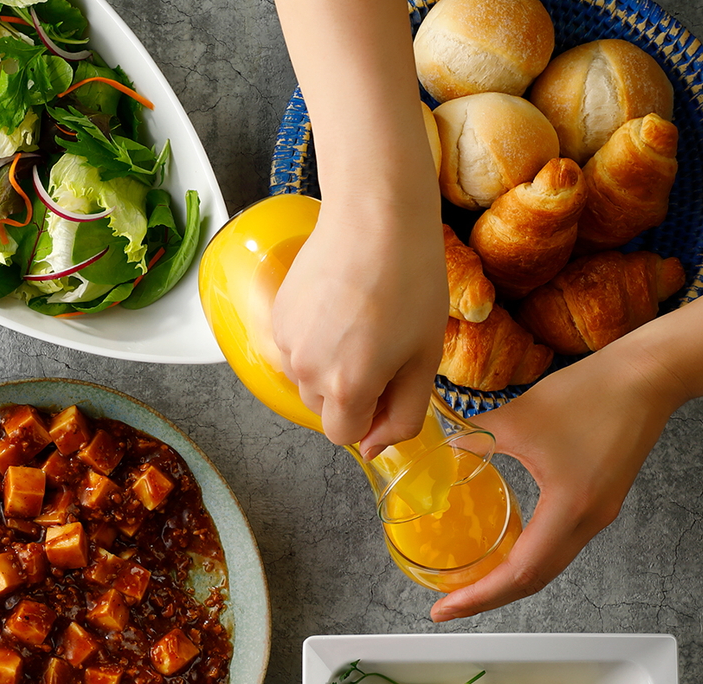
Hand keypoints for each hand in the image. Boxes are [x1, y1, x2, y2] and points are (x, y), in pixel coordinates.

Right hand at [271, 198, 445, 455]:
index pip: (346, 435)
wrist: (374, 217)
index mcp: (347, 388)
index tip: (393, 383)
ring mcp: (287, 344)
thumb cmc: (411, 283)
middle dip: (352, 392)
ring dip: (333, 365)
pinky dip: (317, 338)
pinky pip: (297, 348)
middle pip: (326, 409)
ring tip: (362, 319)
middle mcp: (306, 373)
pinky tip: (340, 303)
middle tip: (384, 346)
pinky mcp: (276, 318)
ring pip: (309, 378)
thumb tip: (375, 448)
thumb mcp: (425, 358)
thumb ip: (405, 415)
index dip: (373, 418)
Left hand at [432, 338, 685, 619]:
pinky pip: (560, 543)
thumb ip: (474, 438)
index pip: (520, 573)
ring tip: (472, 585)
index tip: (443, 609)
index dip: (479, 596)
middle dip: (489, 598)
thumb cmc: (591, 392)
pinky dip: (530, 556)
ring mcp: (599, 514)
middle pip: (536, 580)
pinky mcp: (602, 500)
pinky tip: (505, 549)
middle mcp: (588, 522)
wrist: (651, 374)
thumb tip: (441, 450)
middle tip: (449, 606)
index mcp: (568, 509)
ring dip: (511, 580)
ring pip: (550, 565)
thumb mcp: (517, 417)